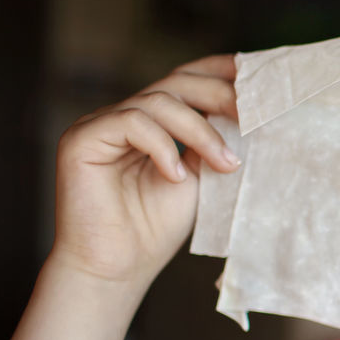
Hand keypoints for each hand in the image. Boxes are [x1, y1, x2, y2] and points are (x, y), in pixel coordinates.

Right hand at [49, 55, 240, 288]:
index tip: (259, 76)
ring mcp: (100, 124)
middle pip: (176, 83)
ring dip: (200, 131)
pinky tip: (176, 177)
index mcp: (153, 121)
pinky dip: (162, 146)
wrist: (118, 268)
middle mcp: (125, 115)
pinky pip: (130, 122)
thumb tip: (250, 112)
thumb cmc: (156, 227)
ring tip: (224, 164)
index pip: (187, 79)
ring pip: (158, 101)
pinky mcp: (80, 139)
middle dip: (219, 95)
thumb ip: (215, 142)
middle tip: (253, 116)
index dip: (220, 71)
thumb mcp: (201, 177)